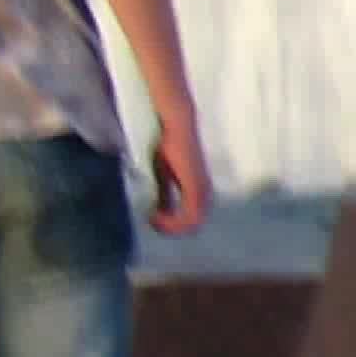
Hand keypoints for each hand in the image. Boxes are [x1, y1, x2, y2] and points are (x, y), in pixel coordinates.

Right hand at [148, 118, 210, 234]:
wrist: (177, 128)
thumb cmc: (169, 146)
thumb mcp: (162, 175)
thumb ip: (163, 195)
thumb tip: (157, 211)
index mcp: (198, 190)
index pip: (191, 219)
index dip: (170, 225)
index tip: (151, 218)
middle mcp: (205, 193)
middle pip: (191, 225)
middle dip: (169, 228)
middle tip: (150, 222)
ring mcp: (202, 191)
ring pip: (191, 224)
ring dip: (169, 226)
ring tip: (152, 219)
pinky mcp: (196, 187)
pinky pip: (189, 216)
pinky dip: (171, 220)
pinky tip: (155, 214)